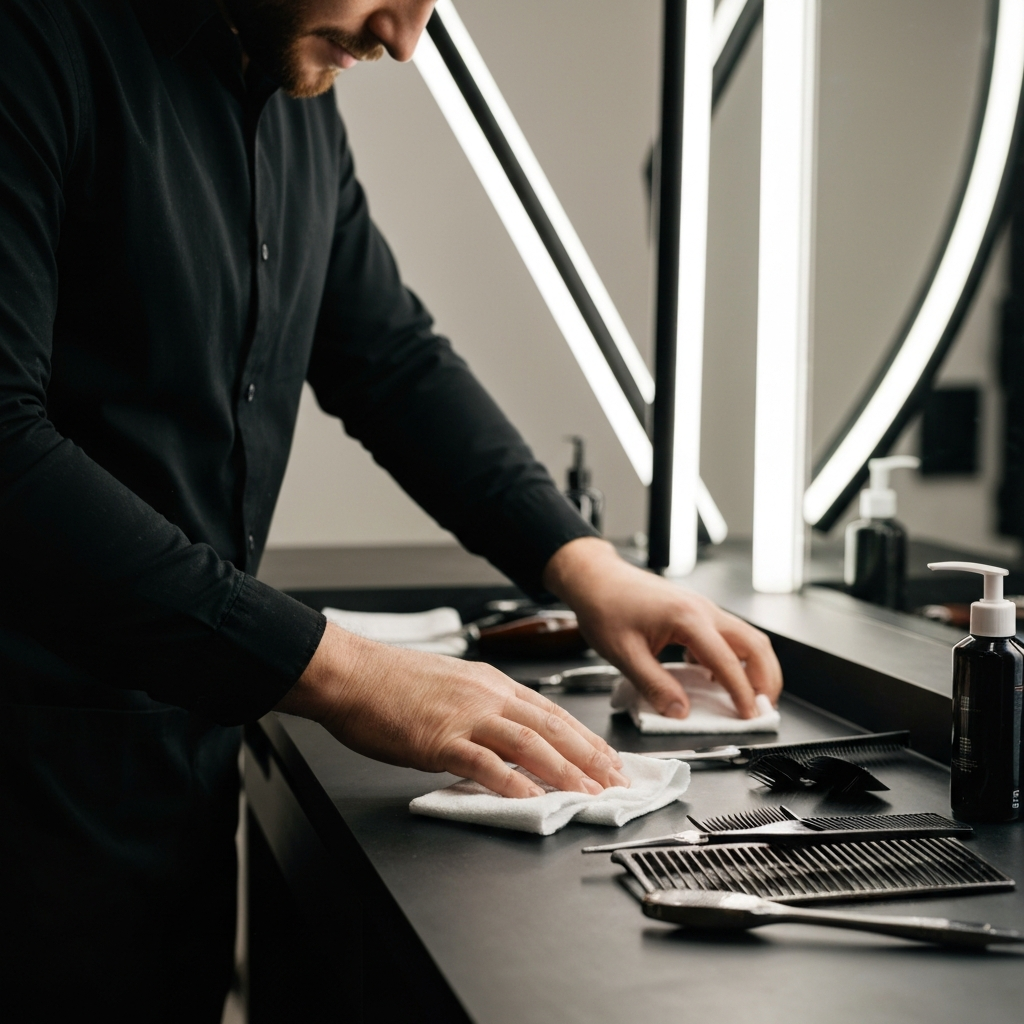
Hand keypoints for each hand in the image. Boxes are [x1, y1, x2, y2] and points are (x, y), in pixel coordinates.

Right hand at [277, 623, 628, 796]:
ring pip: (529, 744)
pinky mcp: (440, 740)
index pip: (551, 712)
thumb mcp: (450, 685)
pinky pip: (484, 764)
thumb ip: (481, 709)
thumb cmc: (391, 681)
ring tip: (588, 793)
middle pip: (551, 727)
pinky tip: (531, 799)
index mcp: (491, 684)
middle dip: (589, 757)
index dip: (584, 737)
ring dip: (564, 771)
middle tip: (616, 781)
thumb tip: (502, 737)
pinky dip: (512, 783)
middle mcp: (487, 696)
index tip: (607, 758)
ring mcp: (465, 717)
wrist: (351, 674)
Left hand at [543, 538, 781, 718]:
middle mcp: (703, 610)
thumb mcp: (624, 654)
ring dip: (755, 668)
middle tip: (763, 709)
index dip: (743, 692)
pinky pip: (727, 636)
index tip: (750, 716)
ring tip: (749, 697)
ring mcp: (702, 609)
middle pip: (755, 644)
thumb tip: (679, 711)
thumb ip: (654, 685)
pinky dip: (735, 659)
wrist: (595, 578)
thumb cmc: (604, 606)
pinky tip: (718, 678)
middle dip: (767, 678)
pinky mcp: (695, 612)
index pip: (728, 661)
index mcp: (688, 618)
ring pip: (746, 638)